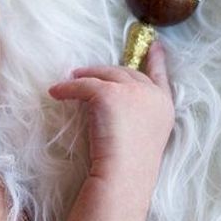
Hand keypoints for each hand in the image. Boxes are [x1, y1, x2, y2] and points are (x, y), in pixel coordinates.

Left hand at [47, 40, 174, 184]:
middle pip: (125, 73)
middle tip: (86, 73)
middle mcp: (152, 94)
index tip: (154, 45)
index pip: (161, 76)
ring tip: (70, 81)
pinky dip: (66, 89)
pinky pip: (82, 85)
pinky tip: (56, 93)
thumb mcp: (143, 135)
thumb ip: (136, 115)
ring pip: (104, 76)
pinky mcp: (108, 94)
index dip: (156, 60)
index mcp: (164, 105)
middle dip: (105, 72)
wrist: (124, 175)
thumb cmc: (130, 166)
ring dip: (85, 78)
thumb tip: (114, 104)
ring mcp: (132, 91)